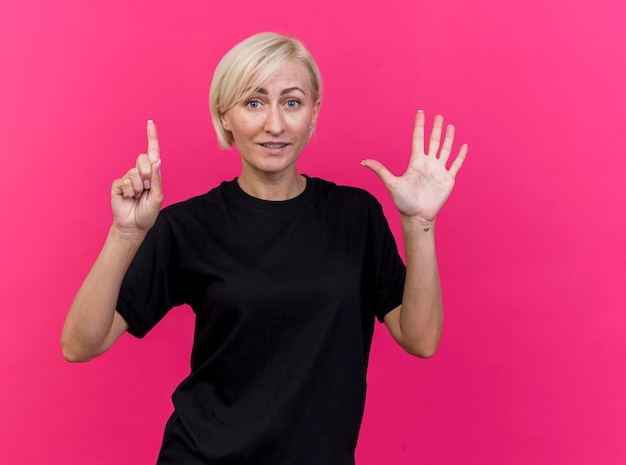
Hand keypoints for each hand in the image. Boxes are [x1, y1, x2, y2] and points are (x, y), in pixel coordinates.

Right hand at [111, 120, 162, 232]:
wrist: (133, 226)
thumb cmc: (147, 213)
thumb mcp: (157, 197)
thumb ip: (157, 179)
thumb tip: (157, 161)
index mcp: (152, 174)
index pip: (153, 153)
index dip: (152, 137)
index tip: (151, 123)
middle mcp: (140, 173)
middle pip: (143, 159)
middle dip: (147, 175)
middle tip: (146, 189)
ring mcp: (128, 178)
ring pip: (134, 173)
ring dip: (138, 187)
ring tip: (137, 196)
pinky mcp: (118, 184)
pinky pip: (125, 182)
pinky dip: (129, 191)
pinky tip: (128, 198)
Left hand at [362, 111, 466, 225]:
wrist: (417, 216)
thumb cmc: (403, 202)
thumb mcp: (391, 183)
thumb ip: (380, 170)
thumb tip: (363, 161)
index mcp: (415, 162)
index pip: (418, 139)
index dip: (419, 126)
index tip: (420, 113)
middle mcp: (428, 164)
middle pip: (433, 141)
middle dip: (435, 128)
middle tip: (438, 115)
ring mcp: (438, 171)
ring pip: (445, 150)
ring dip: (448, 138)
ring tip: (450, 126)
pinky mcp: (448, 179)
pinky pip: (456, 164)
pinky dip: (461, 155)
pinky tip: (464, 145)